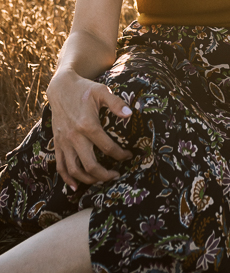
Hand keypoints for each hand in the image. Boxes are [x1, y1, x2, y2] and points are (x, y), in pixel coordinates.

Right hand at [47, 70, 132, 189]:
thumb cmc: (84, 89)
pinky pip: (60, 166)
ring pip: (74, 170)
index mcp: (87, 125)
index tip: (129, 155)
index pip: (107, 147)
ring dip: (88, 180)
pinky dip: (67, 178)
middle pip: (90, 165)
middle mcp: (74, 136)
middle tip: (116, 175)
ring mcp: (64, 142)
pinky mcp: (57, 144)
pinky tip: (75, 186)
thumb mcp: (102, 91)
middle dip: (105, 175)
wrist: (61, 87)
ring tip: (101, 180)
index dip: (120, 154)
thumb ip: (116, 103)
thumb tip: (130, 114)